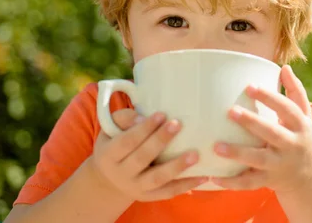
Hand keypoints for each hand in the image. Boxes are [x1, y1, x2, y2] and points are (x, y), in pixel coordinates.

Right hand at [90, 109, 206, 201]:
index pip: (127, 141)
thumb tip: (142, 118)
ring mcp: (136, 188)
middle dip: (160, 141)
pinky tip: (203, 176)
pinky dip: (186, 185)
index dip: (143, 129)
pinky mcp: (149, 197)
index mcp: (109, 155)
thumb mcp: (110, 130)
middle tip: (178, 124)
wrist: (109, 178)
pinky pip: (169, 192)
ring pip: (157, 179)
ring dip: (177, 166)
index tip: (161, 114)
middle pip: (142, 158)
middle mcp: (121, 174)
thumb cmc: (115, 144)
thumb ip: (124, 119)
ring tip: (195, 155)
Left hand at [211, 65, 311, 194]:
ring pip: (258, 160)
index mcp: (300, 126)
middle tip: (230, 112)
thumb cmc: (300, 137)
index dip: (269, 98)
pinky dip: (231, 182)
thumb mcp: (303, 116)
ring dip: (237, 153)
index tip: (249, 86)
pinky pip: (249, 183)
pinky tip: (213, 176)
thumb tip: (284, 67)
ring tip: (216, 146)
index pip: (287, 109)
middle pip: (272, 133)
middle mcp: (291, 145)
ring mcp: (279, 165)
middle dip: (252, 123)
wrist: (308, 177)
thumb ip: (295, 91)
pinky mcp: (268, 181)